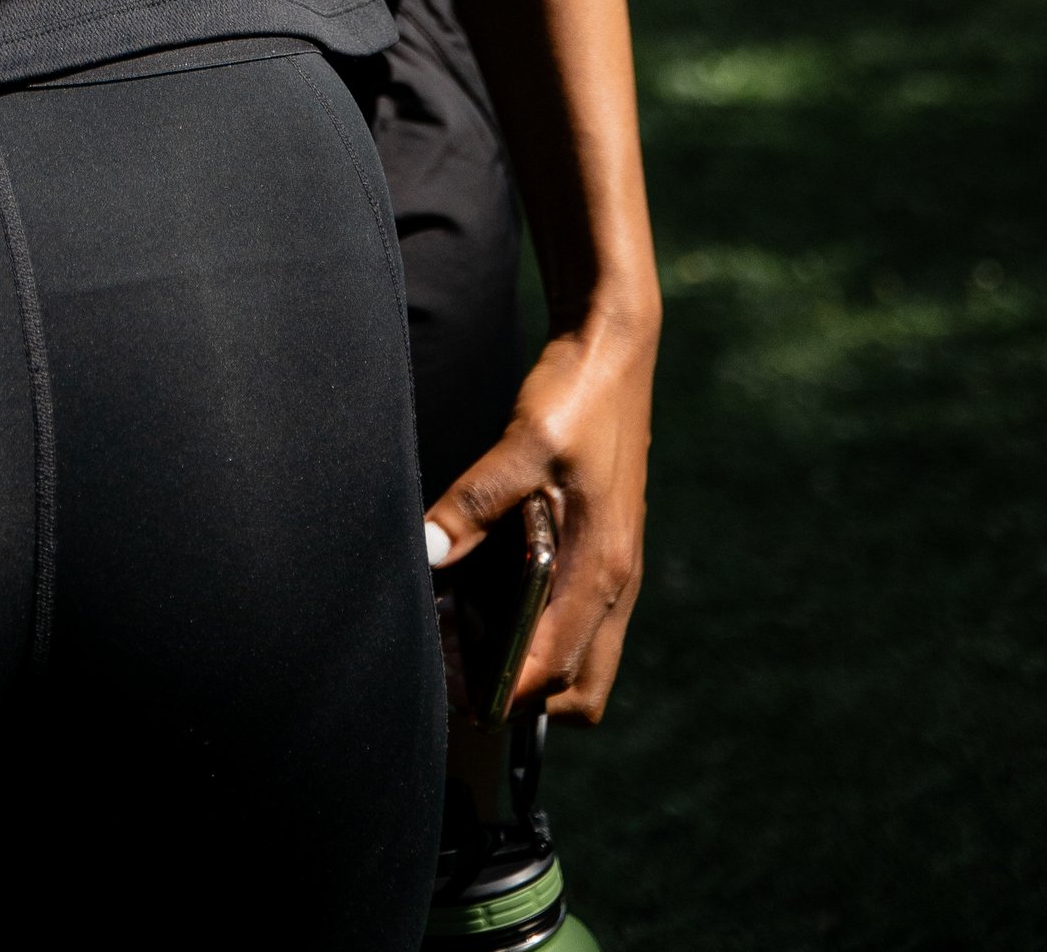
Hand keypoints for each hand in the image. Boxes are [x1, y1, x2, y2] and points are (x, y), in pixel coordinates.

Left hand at [425, 308, 653, 723]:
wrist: (615, 349)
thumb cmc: (576, 395)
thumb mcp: (524, 442)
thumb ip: (477, 502)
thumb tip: (429, 551)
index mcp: (603, 568)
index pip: (557, 671)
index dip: (507, 692)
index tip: (456, 688)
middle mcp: (617, 580)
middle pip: (583, 689)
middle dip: (530, 698)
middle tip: (468, 669)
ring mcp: (616, 567)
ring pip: (586, 658)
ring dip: (539, 665)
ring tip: (476, 638)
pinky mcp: (606, 548)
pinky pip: (582, 620)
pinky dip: (547, 629)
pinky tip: (498, 594)